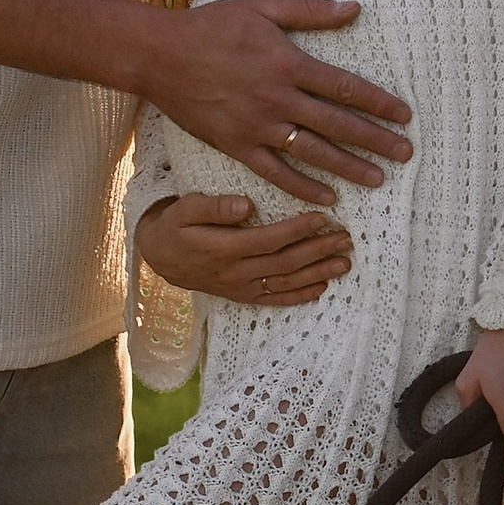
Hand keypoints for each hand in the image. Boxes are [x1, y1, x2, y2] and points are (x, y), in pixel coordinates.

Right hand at [136, 192, 353, 306]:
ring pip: (285, 282)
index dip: (298, 229)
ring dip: (318, 273)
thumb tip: (246, 205)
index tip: (323, 217)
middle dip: (318, 250)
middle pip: (285, 262)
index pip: (270, 239)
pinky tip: (322, 289)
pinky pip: (274, 299)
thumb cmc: (174, 226)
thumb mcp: (184, 208)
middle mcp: (236, 272)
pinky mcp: (242, 296)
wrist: (158, 257)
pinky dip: (299, 296)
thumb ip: (214, 206)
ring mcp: (240, 287)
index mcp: (224, 249)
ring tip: (344, 263)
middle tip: (345, 238)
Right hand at [144, 0, 414, 204]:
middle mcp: (278, 99)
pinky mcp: (237, 145)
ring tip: (379, 179)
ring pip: (313, 152)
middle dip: (376, 140)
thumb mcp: (262, 7)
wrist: (159, 55)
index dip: (379, 103)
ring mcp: (257, 126)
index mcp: (288, 63)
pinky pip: (276, 172)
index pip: (345, 87)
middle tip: (405, 154)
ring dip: (349, 167)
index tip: (404, 116)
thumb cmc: (211, 25)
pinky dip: (304, 187)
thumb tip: (354, 8)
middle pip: (338, 124)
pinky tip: (328, 199)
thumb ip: (309, 10)